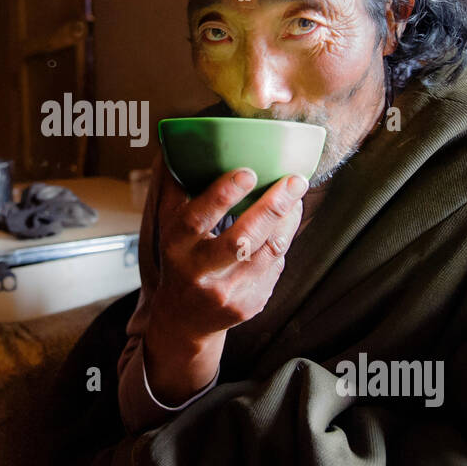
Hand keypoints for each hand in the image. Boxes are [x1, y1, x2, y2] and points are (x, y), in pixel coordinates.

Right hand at [136, 162, 307, 404]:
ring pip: (267, 252)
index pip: (196, 219)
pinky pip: (275, 266)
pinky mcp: (249, 305)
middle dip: (271, 207)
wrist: (185, 320)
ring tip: (297, 192)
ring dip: (287, 219)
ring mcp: (226, 292)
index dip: (222, 195)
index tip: (247, 171)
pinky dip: (283, 239)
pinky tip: (287, 221)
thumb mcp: (169, 228)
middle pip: (240, 240)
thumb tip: (177, 145)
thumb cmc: (181, 259)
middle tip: (294, 180)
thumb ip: (175, 189)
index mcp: (176, 247)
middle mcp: (199, 273)